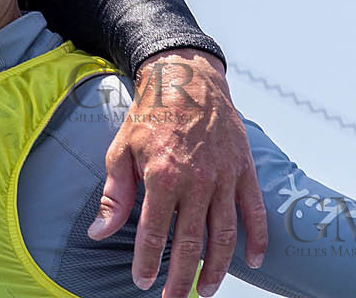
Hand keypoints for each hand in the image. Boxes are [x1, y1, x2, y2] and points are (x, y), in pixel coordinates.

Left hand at [91, 49, 267, 296]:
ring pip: (225, 235)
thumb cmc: (148, 115)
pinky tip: (252, 262)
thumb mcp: (121, 150)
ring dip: (217, 267)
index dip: (147, 261)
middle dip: (182, 277)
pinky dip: (256, 239)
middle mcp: (197, 180)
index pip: (153, 231)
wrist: (186, 78)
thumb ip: (114, 194)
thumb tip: (98, 232)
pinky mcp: (245, 170)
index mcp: (162, 175)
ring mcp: (225, 177)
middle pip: (191, 242)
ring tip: (206, 290)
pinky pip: (254, 212)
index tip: (142, 282)